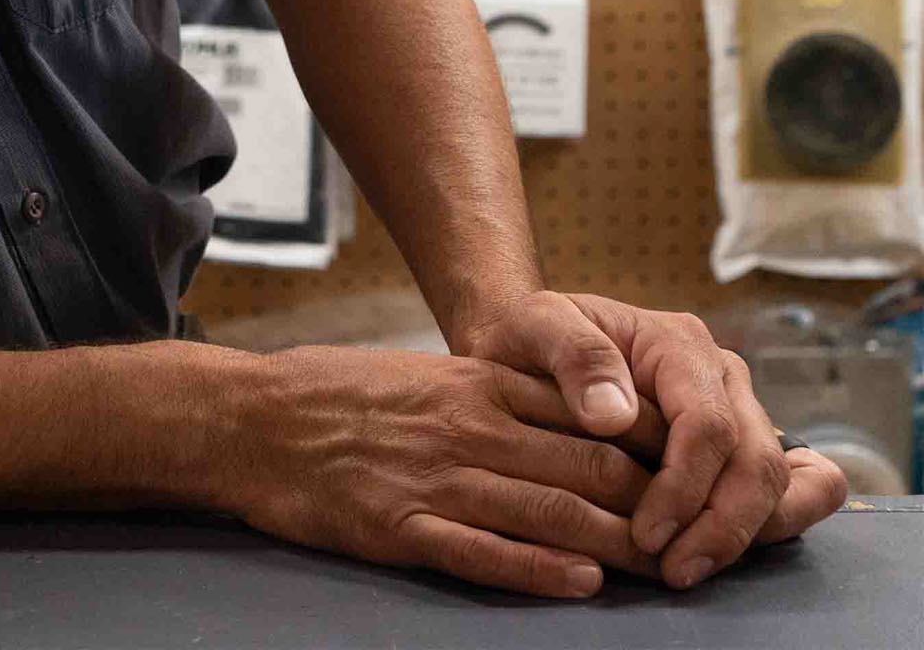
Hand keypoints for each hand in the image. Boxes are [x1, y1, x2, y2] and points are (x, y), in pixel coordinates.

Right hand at [211, 344, 663, 598]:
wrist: (253, 418)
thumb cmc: (337, 394)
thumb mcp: (422, 374)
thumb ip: (490, 394)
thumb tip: (566, 418)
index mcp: (473, 383)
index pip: (586, 413)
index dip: (650, 444)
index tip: (694, 470)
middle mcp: (466, 426)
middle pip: (587, 466)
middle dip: (655, 504)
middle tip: (703, 534)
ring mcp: (436, 478)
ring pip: (552, 513)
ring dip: (619, 546)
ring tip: (668, 571)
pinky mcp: (404, 527)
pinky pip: (487, 553)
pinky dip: (542, 570)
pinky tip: (583, 582)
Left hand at [456, 292, 848, 587]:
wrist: (532, 347)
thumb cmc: (534, 337)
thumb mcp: (535, 324)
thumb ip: (574, 355)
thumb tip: (615, 417)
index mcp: (679, 344)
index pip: (708, 425)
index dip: (685, 488)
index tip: (647, 535)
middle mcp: (721, 376)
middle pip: (755, 461)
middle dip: (721, 526)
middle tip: (672, 570)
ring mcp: (738, 411)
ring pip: (777, 481)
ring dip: (743, 535)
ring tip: (686, 570)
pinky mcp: (738, 445)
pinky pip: (794, 483)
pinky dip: (781, 520)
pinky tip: (741, 549)